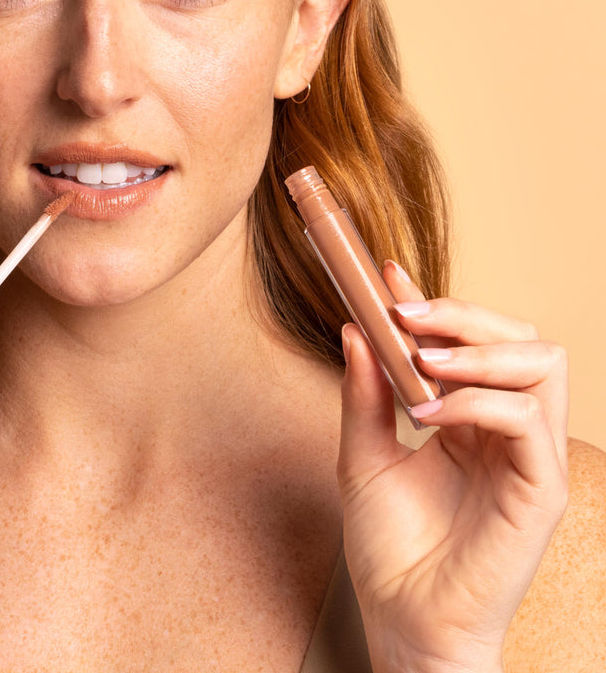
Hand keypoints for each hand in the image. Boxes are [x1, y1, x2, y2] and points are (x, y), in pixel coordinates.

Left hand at [338, 261, 567, 672]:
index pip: (471, 342)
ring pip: (542, 364)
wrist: (402, 620)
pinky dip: (475, 401)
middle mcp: (506, 430)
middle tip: (407, 314)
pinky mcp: (541, 490)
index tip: (386, 274)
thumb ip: (364, 393)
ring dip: (477, 349)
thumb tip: (352, 327)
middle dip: (465, 314)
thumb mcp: (362, 454)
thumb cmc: (388, 547)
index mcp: (469, 418)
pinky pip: (526, 419)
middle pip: (522, 338)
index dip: (435, 302)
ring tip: (421, 360)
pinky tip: (427, 411)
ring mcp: (528, 457)